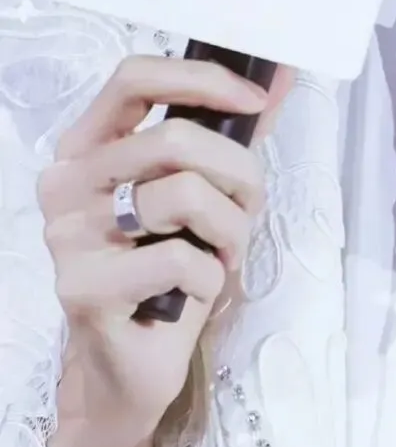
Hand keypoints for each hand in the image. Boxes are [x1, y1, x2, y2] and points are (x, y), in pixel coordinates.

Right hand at [37, 54, 294, 446]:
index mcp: (86, 149)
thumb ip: (228, 137)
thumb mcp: (201, 197)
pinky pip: (180, 258)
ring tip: (220, 258)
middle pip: (175, 138)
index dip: (201, 80)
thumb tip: (279, 76)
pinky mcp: (83, 287)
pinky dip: (209, 279)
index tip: (254, 102)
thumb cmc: (167, 276)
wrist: (131, 370)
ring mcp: (68, 236)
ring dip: (230, 230)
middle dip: (238, 174)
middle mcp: (66, 184)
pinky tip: (192, 293)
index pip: (133, 77)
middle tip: (246, 212)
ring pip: (184, 193)